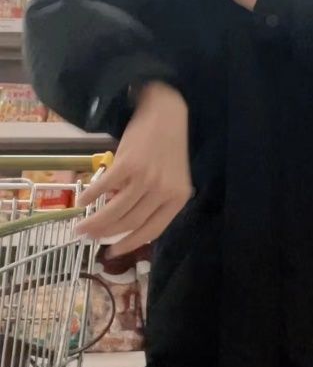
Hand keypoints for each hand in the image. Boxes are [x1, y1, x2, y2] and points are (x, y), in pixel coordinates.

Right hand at [77, 82, 192, 256]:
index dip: (130, 244)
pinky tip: (82, 202)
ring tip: (80, 227)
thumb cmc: (167, 148)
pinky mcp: (129, 163)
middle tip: (88, 238)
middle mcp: (164, 190)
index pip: (152, 230)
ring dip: (95, 222)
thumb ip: (152, 200)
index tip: (112, 253)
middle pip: (131, 222)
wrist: (165, 114)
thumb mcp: (169, 177)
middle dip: (106, 234)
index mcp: (177, 198)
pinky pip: (106, 187)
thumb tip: (118, 220)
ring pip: (116, 209)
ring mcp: (146, 177)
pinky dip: (91, 196)